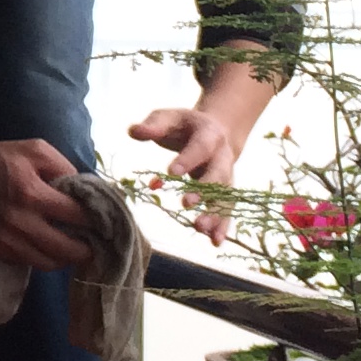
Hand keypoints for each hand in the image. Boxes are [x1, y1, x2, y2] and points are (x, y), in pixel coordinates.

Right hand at [0, 136, 89, 267]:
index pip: (76, 217)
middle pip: (66, 249)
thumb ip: (65, 168)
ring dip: (65, 258)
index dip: (96, 222)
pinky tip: (49, 248)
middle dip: (87, 249)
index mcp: (32, 193)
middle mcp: (20, 221)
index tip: (106, 223)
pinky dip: (44, 258)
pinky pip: (28, 263)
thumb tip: (87, 193)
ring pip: (48, 263)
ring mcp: (5, 239)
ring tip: (73, 249)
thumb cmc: (1, 157)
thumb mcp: (37, 149)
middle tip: (95, 244)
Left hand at [129, 106, 244, 238]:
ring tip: (201, 229)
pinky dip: (223, 226)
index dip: (187, 160)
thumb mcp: (169, 117)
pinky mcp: (225, 192)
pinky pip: (227, 210)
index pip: (199, 147)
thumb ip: (153, 124)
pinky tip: (215, 242)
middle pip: (217, 175)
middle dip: (203, 190)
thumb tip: (134, 131)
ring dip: (215, 213)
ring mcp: (227, 176)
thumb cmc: (184, 126)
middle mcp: (223, 157)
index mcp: (209, 135)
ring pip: (224, 197)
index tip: (171, 172)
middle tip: (186, 203)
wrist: (216, 131)